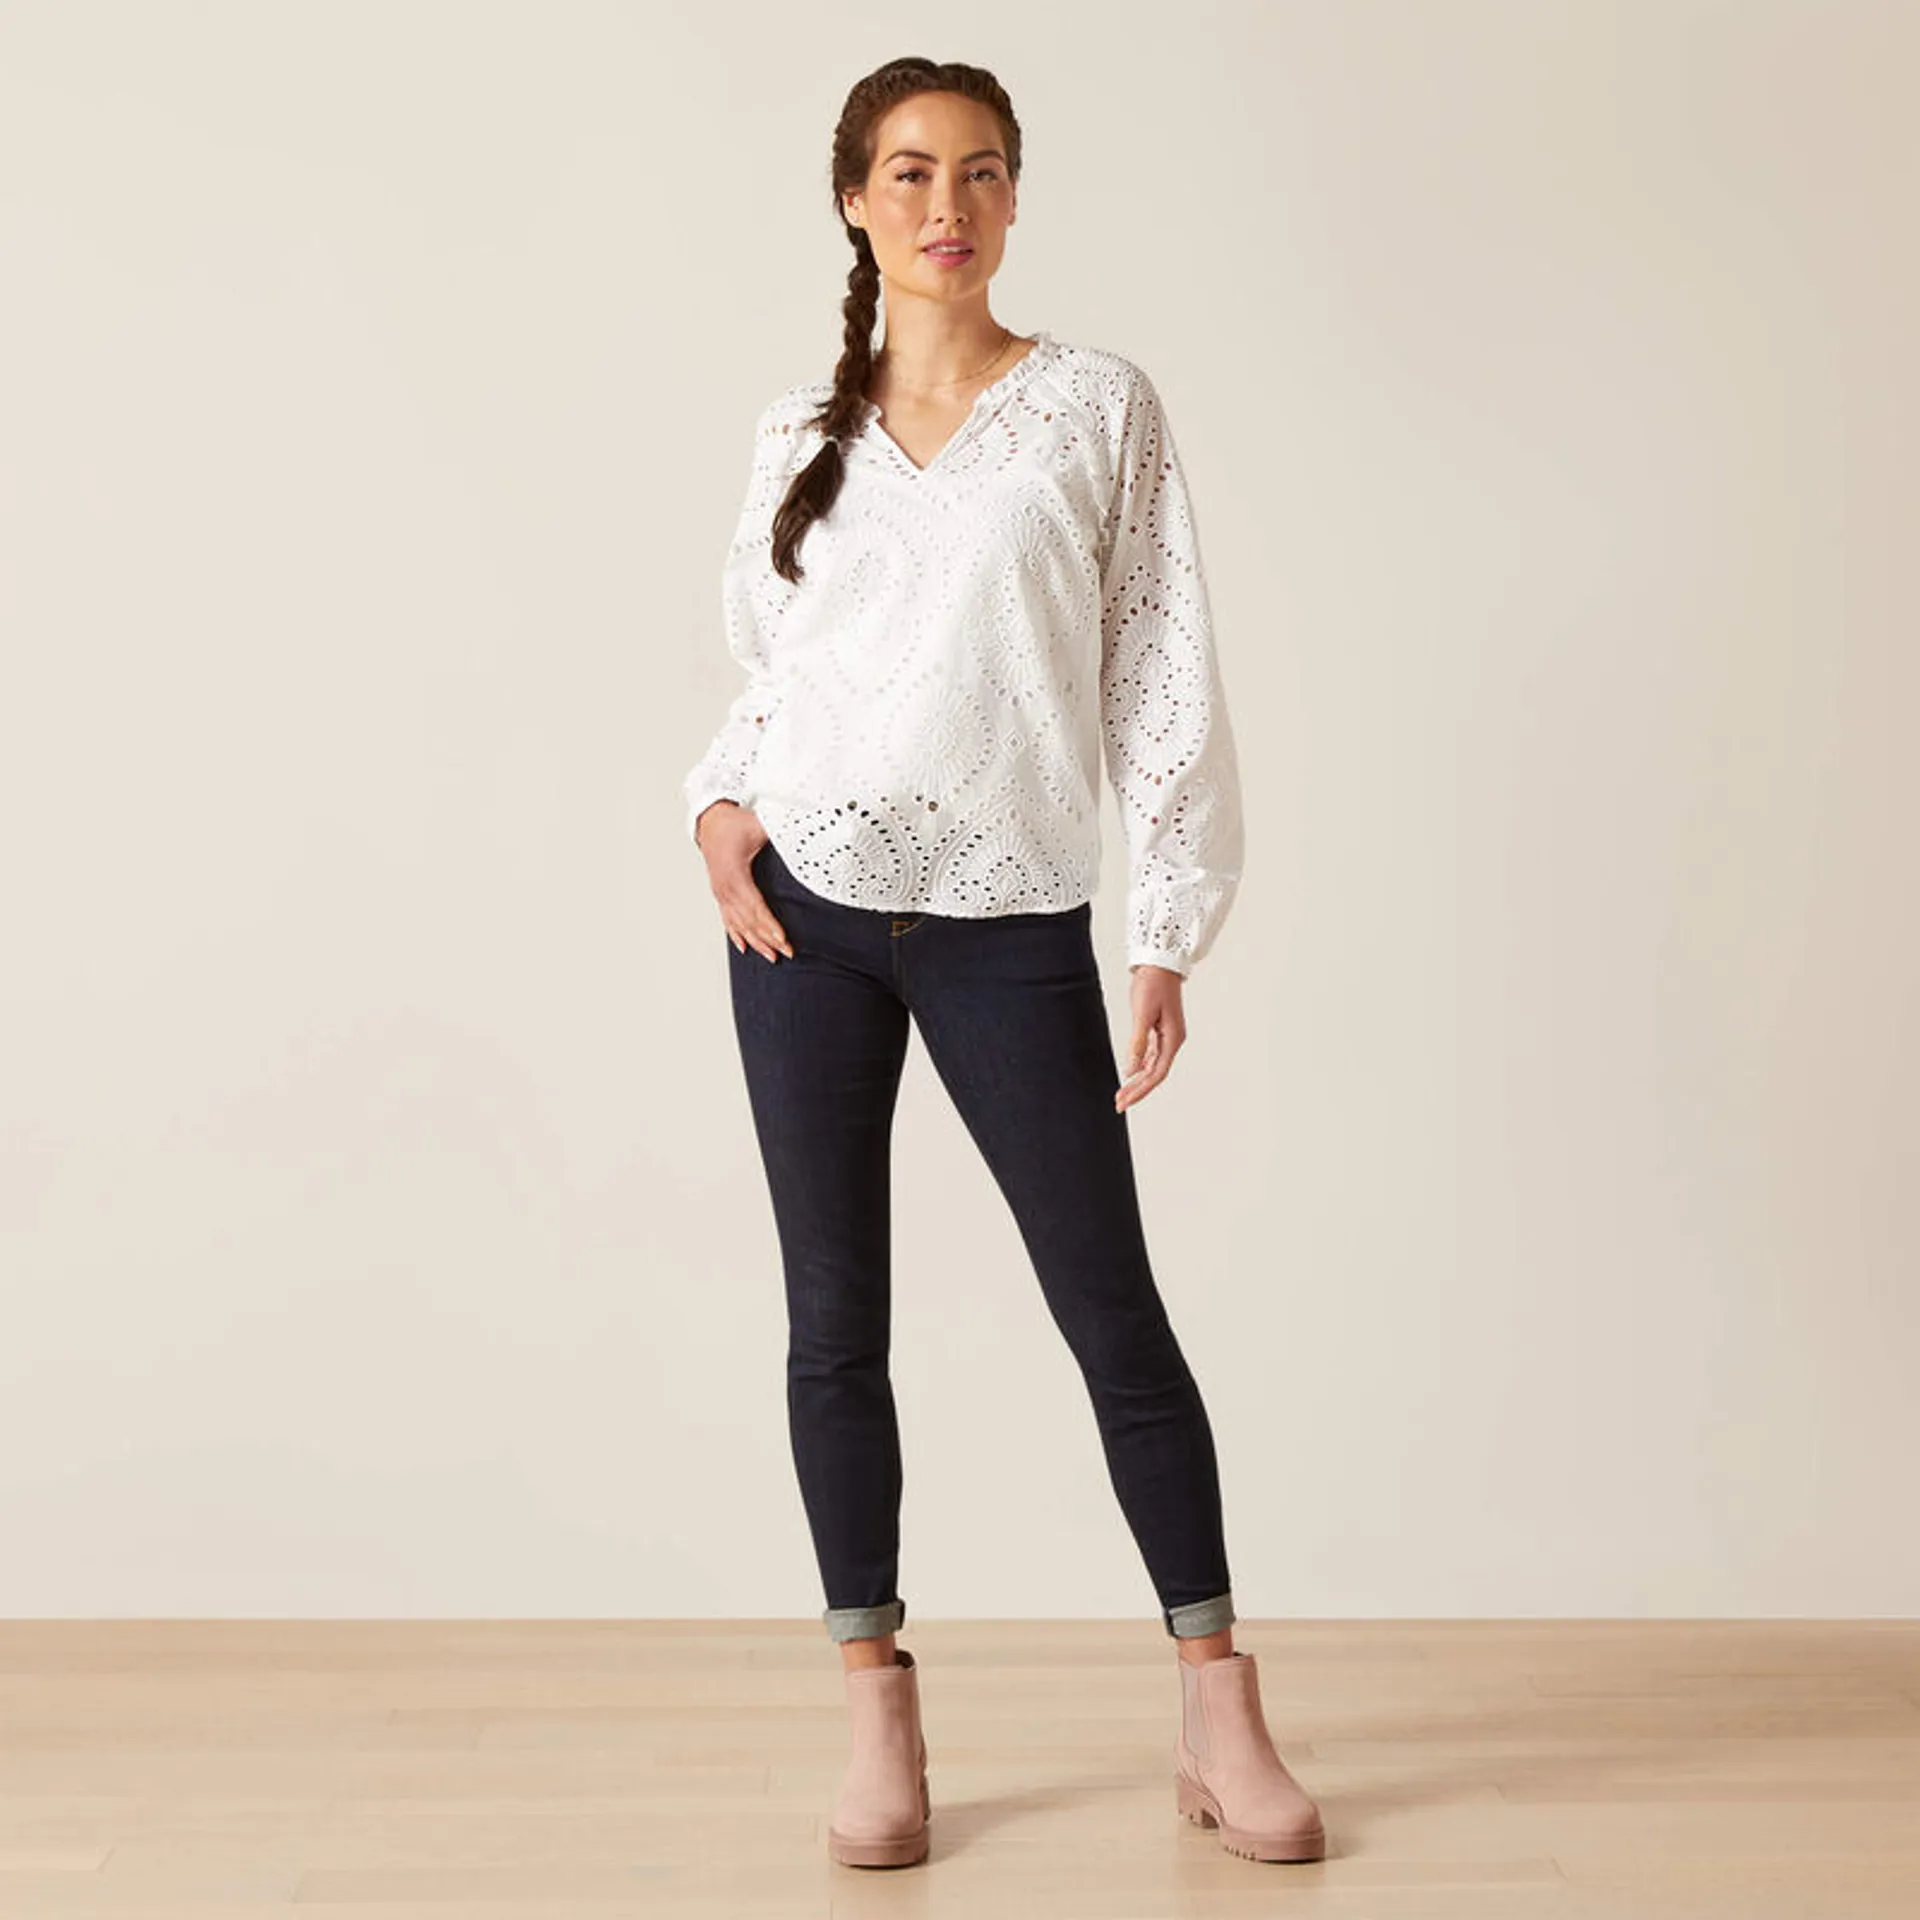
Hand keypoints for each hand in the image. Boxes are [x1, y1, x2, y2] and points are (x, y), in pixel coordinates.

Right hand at [695, 800, 793, 962]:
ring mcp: (720, 892)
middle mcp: (725, 888)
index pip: (756, 907)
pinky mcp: (720, 892)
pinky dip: (736, 935)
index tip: (783, 940)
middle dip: (768, 940)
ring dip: (755, 942)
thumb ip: (782, 831)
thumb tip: (806, 835)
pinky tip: (744, 947)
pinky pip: (727, 919)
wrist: (710, 819)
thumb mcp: (759, 825)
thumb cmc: (734, 822)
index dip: (770, 926)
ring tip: (771, 957)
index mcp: (735, 875)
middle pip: (749, 921)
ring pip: (738, 924)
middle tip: (786, 954)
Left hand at [1116, 964, 1186, 1109]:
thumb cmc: (1153, 984)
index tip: (1124, 1101)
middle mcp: (1172, 1040)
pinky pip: (1150, 1054)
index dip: (1141, 1090)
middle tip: (1119, 1103)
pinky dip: (1139, 1065)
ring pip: (1152, 1065)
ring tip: (1122, 1092)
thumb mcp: (1142, 1014)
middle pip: (1155, 1073)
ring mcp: (1167, 1035)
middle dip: (1137, 1089)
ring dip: (1137, 1080)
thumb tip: (1131, 1069)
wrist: (1160, 963)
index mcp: (1173, 1039)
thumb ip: (1137, 1042)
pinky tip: (1130, 1073)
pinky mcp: (1159, 1029)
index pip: (1156, 1074)